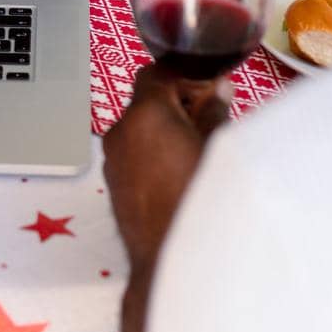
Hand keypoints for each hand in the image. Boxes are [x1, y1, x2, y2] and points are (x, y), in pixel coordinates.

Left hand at [103, 67, 230, 274]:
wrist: (170, 259)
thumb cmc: (199, 202)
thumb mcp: (217, 149)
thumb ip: (214, 112)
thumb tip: (219, 89)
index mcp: (146, 114)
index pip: (158, 72)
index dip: (186, 76)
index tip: (209, 89)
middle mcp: (121, 131)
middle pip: (147, 100)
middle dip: (177, 103)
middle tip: (209, 119)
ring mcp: (113, 158)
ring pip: (139, 128)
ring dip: (163, 129)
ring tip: (196, 148)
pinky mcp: (113, 182)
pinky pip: (132, 153)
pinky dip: (151, 151)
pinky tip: (177, 172)